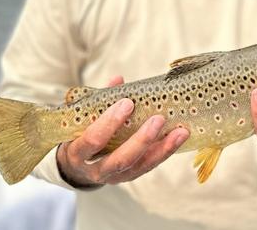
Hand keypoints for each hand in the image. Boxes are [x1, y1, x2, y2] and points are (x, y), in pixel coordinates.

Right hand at [56, 75, 189, 186]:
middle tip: (158, 118)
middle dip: (141, 140)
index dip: (109, 123)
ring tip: (180, 132)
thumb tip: (118, 79)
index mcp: (77, 152)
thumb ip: (98, 100)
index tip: (127, 103)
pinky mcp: (129, 177)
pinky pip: (149, 166)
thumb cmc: (79, 133)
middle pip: (120, 159)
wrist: (76, 166)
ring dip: (162, 149)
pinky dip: (165, 152)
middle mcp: (95, 170)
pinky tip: (178, 138)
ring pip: (139, 166)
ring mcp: (114, 177)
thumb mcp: (81, 118)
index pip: (92, 140)